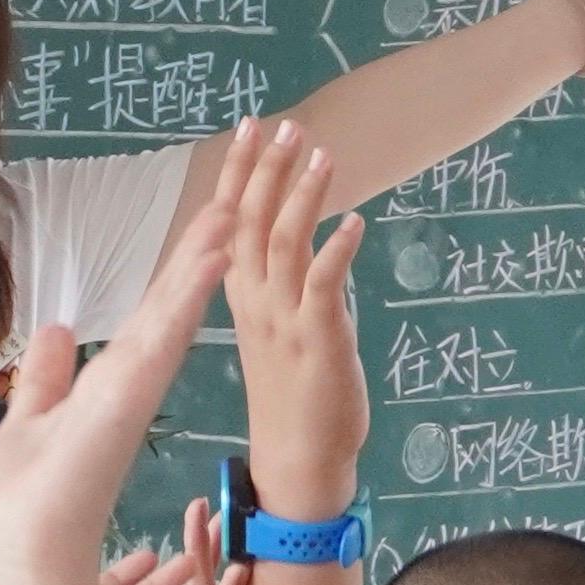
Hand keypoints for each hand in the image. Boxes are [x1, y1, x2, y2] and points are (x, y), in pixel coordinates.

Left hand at [0, 189, 232, 569]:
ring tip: (228, 215)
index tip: (199, 236)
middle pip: (167, 309)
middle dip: (195, 258)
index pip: (146, 322)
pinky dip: (187, 296)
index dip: (172, 279)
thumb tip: (59, 330)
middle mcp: (128, 384)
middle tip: (227, 205)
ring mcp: (134, 389)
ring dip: (199, 263)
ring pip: (172, 314)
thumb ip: (47, 378)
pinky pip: (165, 336)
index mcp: (107, 388)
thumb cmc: (25, 501)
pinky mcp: (130, 395)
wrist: (25, 545)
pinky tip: (211, 260)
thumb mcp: (27, 420)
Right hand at [223, 120, 368, 515]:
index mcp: (242, 297)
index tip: (251, 128)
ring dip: (304, 196)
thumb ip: (285, 285)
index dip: (242, 172)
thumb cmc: (295, 395)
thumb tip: (302, 241)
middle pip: (249, 221)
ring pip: (284, 244)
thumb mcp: (278, 329)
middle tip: (284, 126)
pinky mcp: (317, 339)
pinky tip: (354, 222)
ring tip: (323, 157)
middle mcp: (255, 302)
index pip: (230, 221)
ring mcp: (284, 320)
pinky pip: (323, 285)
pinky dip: (337, 249)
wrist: (298, 458)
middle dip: (267, 170)